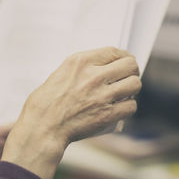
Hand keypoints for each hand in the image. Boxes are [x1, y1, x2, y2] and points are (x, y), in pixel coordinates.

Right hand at [2, 47, 141, 178]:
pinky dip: (127, 107)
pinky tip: (119, 108)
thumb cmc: (47, 101)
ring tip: (124, 93)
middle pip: (130, 65)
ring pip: (135, 84)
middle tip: (126, 78)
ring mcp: (102, 95)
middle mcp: (94, 76)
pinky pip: (131, 106)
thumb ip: (86, 66)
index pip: (114, 51)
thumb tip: (107, 66)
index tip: (124, 62)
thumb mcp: (62, 72)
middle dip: (131, 71)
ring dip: (131, 89)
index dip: (123, 57)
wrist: (43, 126)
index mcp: (81, 62)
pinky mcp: (108, 114)